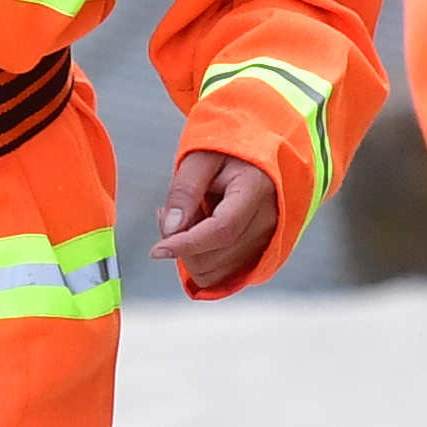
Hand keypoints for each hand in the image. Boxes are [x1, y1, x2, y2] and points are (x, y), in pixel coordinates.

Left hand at [155, 147, 279, 291]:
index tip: (157, 249)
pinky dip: (201, 261)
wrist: (256, 156)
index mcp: (257, 189)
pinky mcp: (259, 255)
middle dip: (182, 243)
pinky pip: (221, 277)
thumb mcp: (200, 157)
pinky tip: (198, 236)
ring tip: (189, 219)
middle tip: (172, 213)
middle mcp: (268, 221)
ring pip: (214, 272)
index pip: (222, 230)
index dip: (186, 244)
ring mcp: (267, 242)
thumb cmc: (230, 150)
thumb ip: (185, 190)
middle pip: (214, 257)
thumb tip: (171, 229)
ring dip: (190, 253)